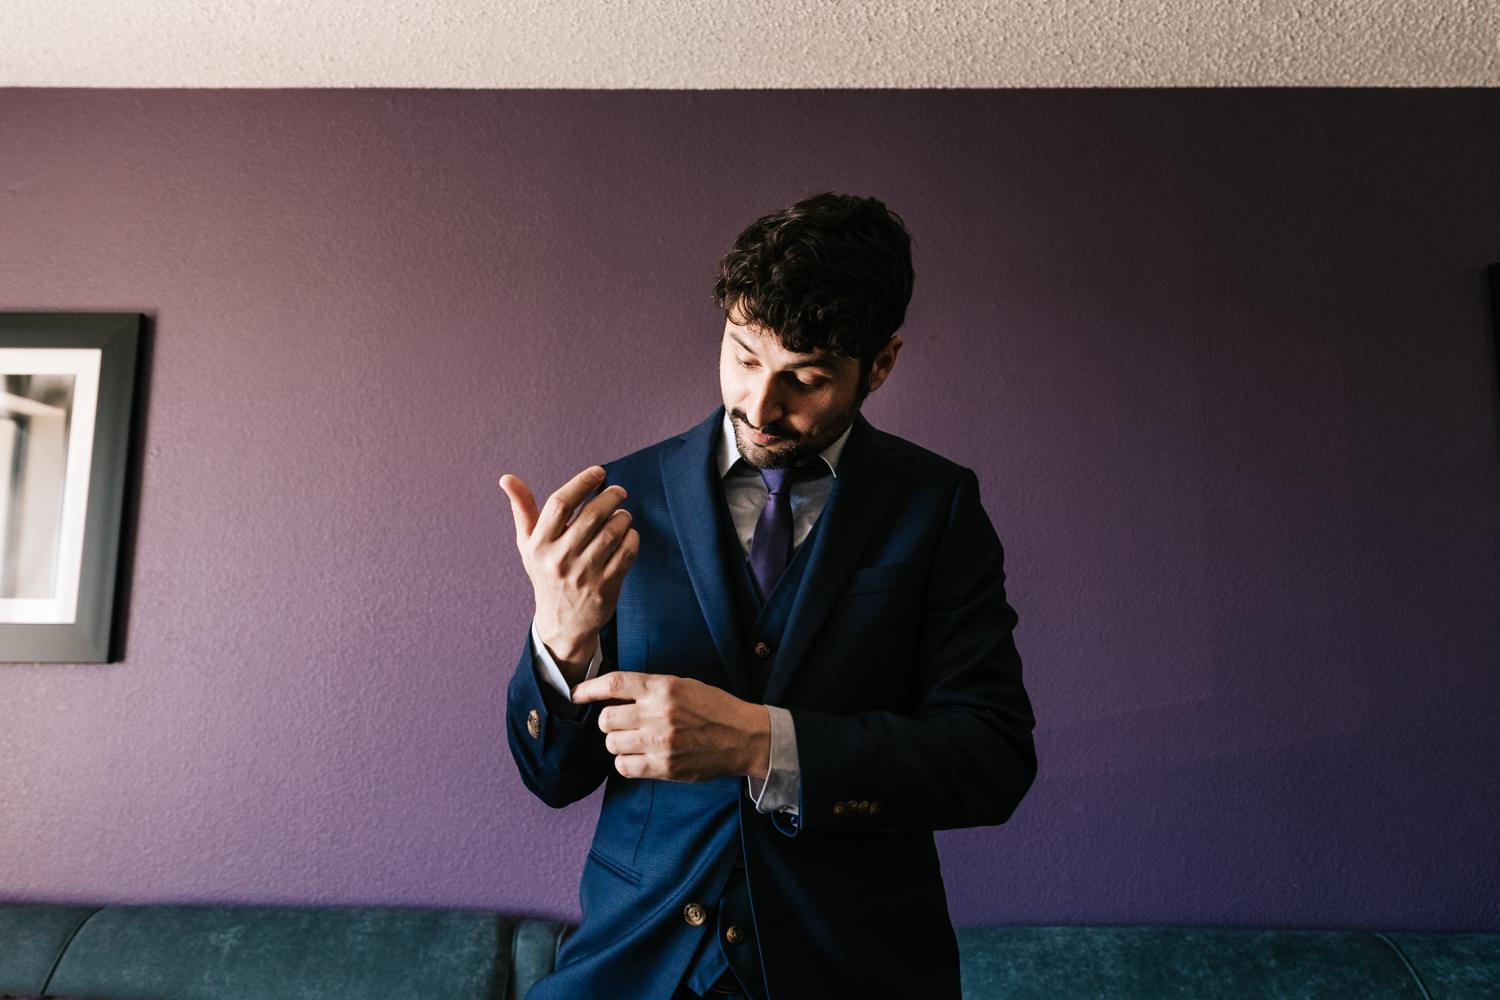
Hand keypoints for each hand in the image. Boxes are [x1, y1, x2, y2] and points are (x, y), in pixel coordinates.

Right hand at [498, 466, 639, 679]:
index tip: (599, 472)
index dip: (582, 482)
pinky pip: (627, 553)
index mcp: (539, 544)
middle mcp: (559, 559)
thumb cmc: (546, 574)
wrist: (562, 623)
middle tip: (619, 492)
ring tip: (623, 514)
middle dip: (611, 497)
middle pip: (591, 515)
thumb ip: (522, 509)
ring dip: (623, 517)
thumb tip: (506, 478)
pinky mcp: (605, 587)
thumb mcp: (529, 545)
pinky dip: (632, 538)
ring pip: (612, 533)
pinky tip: (628, 534)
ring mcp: (583, 575)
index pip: (560, 503)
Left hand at [571, 671, 770, 782]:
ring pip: (612, 744)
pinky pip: (624, 767)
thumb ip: (650, 688)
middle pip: (606, 719)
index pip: (614, 683)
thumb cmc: (714, 708)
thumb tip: (613, 693)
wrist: (744, 737)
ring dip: (618, 743)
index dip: (589, 689)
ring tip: (635, 741)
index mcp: (663, 687)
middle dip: (609, 722)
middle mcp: (658, 713)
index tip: (575, 695)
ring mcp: (660, 742)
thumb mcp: (683, 685)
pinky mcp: (665, 766)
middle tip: (622, 724)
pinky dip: (626, 763)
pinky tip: (639, 757)